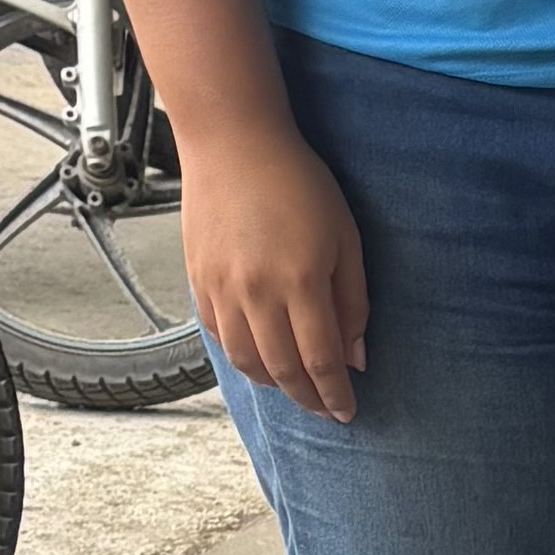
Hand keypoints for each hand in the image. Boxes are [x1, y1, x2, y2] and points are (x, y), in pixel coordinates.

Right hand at [181, 119, 366, 420]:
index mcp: (301, 282)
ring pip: (246, 362)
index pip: (321, 361)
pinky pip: (220, 338)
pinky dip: (242, 358)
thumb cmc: (298, 182)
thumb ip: (353, 303)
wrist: (234, 144)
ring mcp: (222, 291)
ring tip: (296, 387)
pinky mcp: (199, 282)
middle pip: (283, 371)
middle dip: (308, 398)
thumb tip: (356, 357)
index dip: (335, 394)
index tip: (348, 411)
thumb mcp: (345, 238)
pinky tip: (261, 358)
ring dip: (274, 384)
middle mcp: (256, 294)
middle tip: (326, 409)